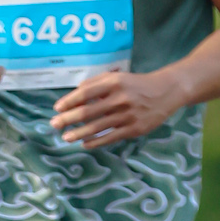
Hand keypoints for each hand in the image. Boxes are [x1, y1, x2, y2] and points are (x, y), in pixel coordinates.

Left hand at [50, 66, 184, 148]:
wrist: (165, 92)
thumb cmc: (136, 84)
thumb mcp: (117, 76)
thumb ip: (96, 82)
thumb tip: (75, 92)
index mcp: (114, 82)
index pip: (86, 92)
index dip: (69, 101)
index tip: (57, 108)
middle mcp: (120, 98)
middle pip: (88, 111)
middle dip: (68, 119)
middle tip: (54, 124)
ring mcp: (127, 115)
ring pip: (97, 127)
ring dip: (79, 133)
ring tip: (66, 137)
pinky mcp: (134, 128)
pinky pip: (111, 137)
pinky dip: (96, 142)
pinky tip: (85, 144)